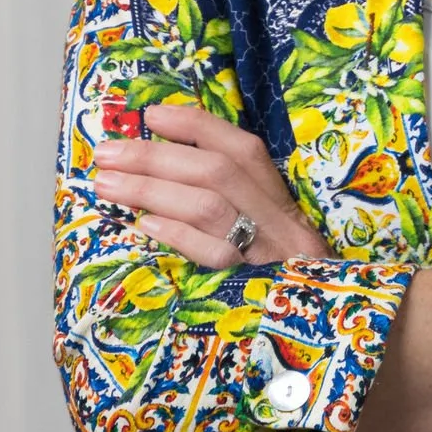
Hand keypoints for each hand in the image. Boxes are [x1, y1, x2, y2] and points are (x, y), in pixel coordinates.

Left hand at [90, 101, 322, 265]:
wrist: (324, 315)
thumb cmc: (281, 269)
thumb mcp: (266, 226)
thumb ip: (227, 195)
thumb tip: (162, 161)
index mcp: (280, 197)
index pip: (240, 148)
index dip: (196, 126)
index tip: (151, 116)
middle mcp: (279, 218)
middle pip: (216, 172)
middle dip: (155, 158)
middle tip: (106, 154)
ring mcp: (269, 251)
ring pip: (209, 207)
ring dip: (152, 190)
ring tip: (107, 185)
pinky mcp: (256, 286)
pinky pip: (215, 256)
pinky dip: (179, 235)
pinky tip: (146, 225)